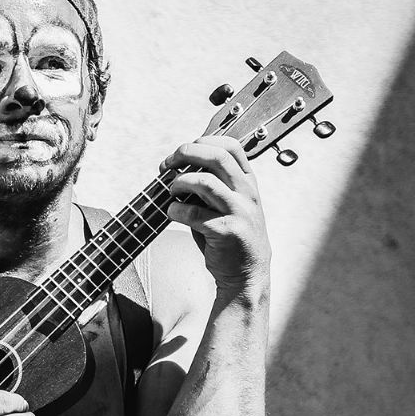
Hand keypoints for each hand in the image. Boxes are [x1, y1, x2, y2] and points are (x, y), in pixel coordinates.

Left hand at [162, 136, 271, 300]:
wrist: (246, 274)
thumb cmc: (230, 237)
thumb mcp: (227, 204)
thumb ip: (211, 184)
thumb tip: (178, 165)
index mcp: (247, 182)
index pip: (230, 145)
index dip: (201, 142)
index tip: (181, 153)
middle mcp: (247, 193)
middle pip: (216, 156)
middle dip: (185, 154)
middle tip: (166, 166)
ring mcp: (239, 212)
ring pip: (204, 181)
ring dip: (178, 183)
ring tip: (171, 192)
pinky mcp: (227, 231)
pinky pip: (193, 213)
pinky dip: (175, 210)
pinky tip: (172, 213)